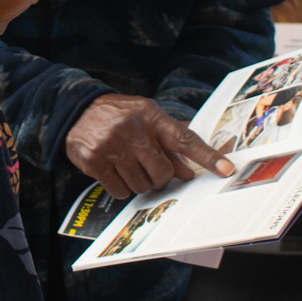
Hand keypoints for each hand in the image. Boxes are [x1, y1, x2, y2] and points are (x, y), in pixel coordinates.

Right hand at [65, 94, 234, 197]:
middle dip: (160, 177)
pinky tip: (114, 172)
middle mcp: (133, 130)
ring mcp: (113, 146)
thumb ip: (168, 144)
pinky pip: (120, 190)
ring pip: (141, 185)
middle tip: (149, 169)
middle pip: (162, 172)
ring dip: (139, 183)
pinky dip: (121, 188)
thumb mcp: (145, 119)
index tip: (226, 169)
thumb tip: (188, 172)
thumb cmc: (119, 117)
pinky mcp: (95, 161)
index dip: (207, 156)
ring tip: (128, 166)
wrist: (76, 110)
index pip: (185, 139)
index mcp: (151, 116)